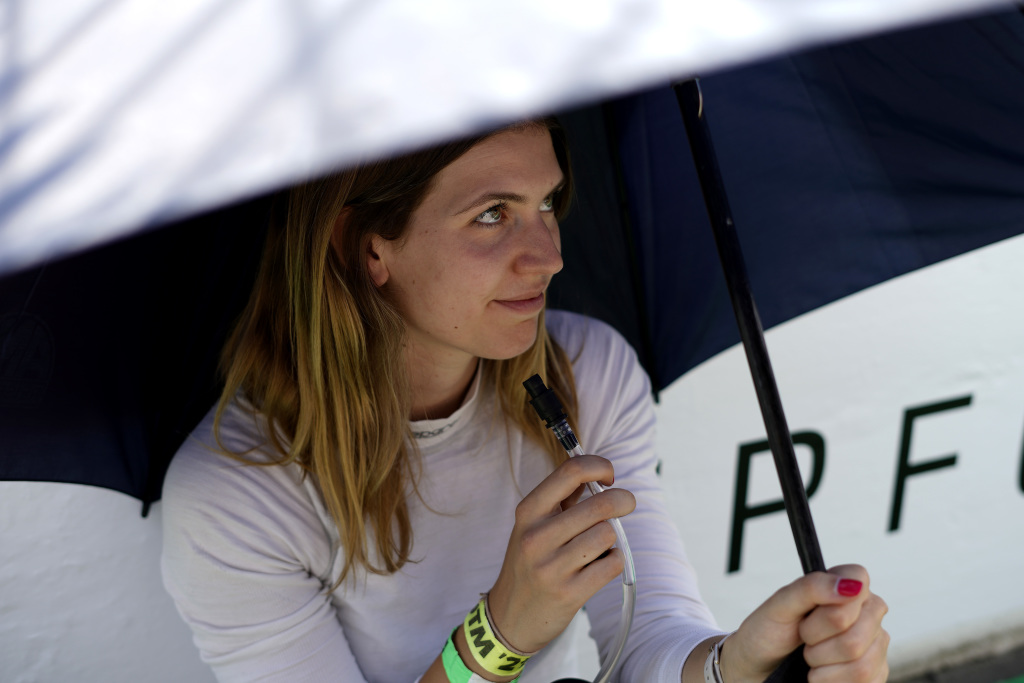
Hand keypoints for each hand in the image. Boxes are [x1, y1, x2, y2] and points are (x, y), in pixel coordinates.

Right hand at [486, 455, 635, 652]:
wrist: (510, 616)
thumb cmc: (529, 562)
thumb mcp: (533, 525)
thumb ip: (562, 497)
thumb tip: (597, 472)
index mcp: (528, 512)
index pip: (570, 472)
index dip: (599, 466)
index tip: (609, 475)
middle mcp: (536, 537)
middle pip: (600, 504)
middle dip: (623, 500)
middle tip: (626, 503)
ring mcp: (552, 567)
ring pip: (608, 534)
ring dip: (612, 536)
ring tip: (599, 545)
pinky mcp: (569, 593)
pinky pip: (612, 563)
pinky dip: (614, 560)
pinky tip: (601, 563)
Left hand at [722, 565, 888, 682]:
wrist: (760, 666)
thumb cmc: (769, 632)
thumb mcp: (779, 605)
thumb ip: (811, 587)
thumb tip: (849, 585)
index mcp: (846, 586)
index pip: (859, 583)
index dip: (828, 609)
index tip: (806, 618)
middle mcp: (868, 612)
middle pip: (856, 635)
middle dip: (817, 643)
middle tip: (804, 640)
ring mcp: (876, 644)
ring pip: (861, 665)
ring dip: (823, 666)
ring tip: (810, 658)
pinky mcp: (876, 673)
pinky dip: (832, 682)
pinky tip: (822, 674)